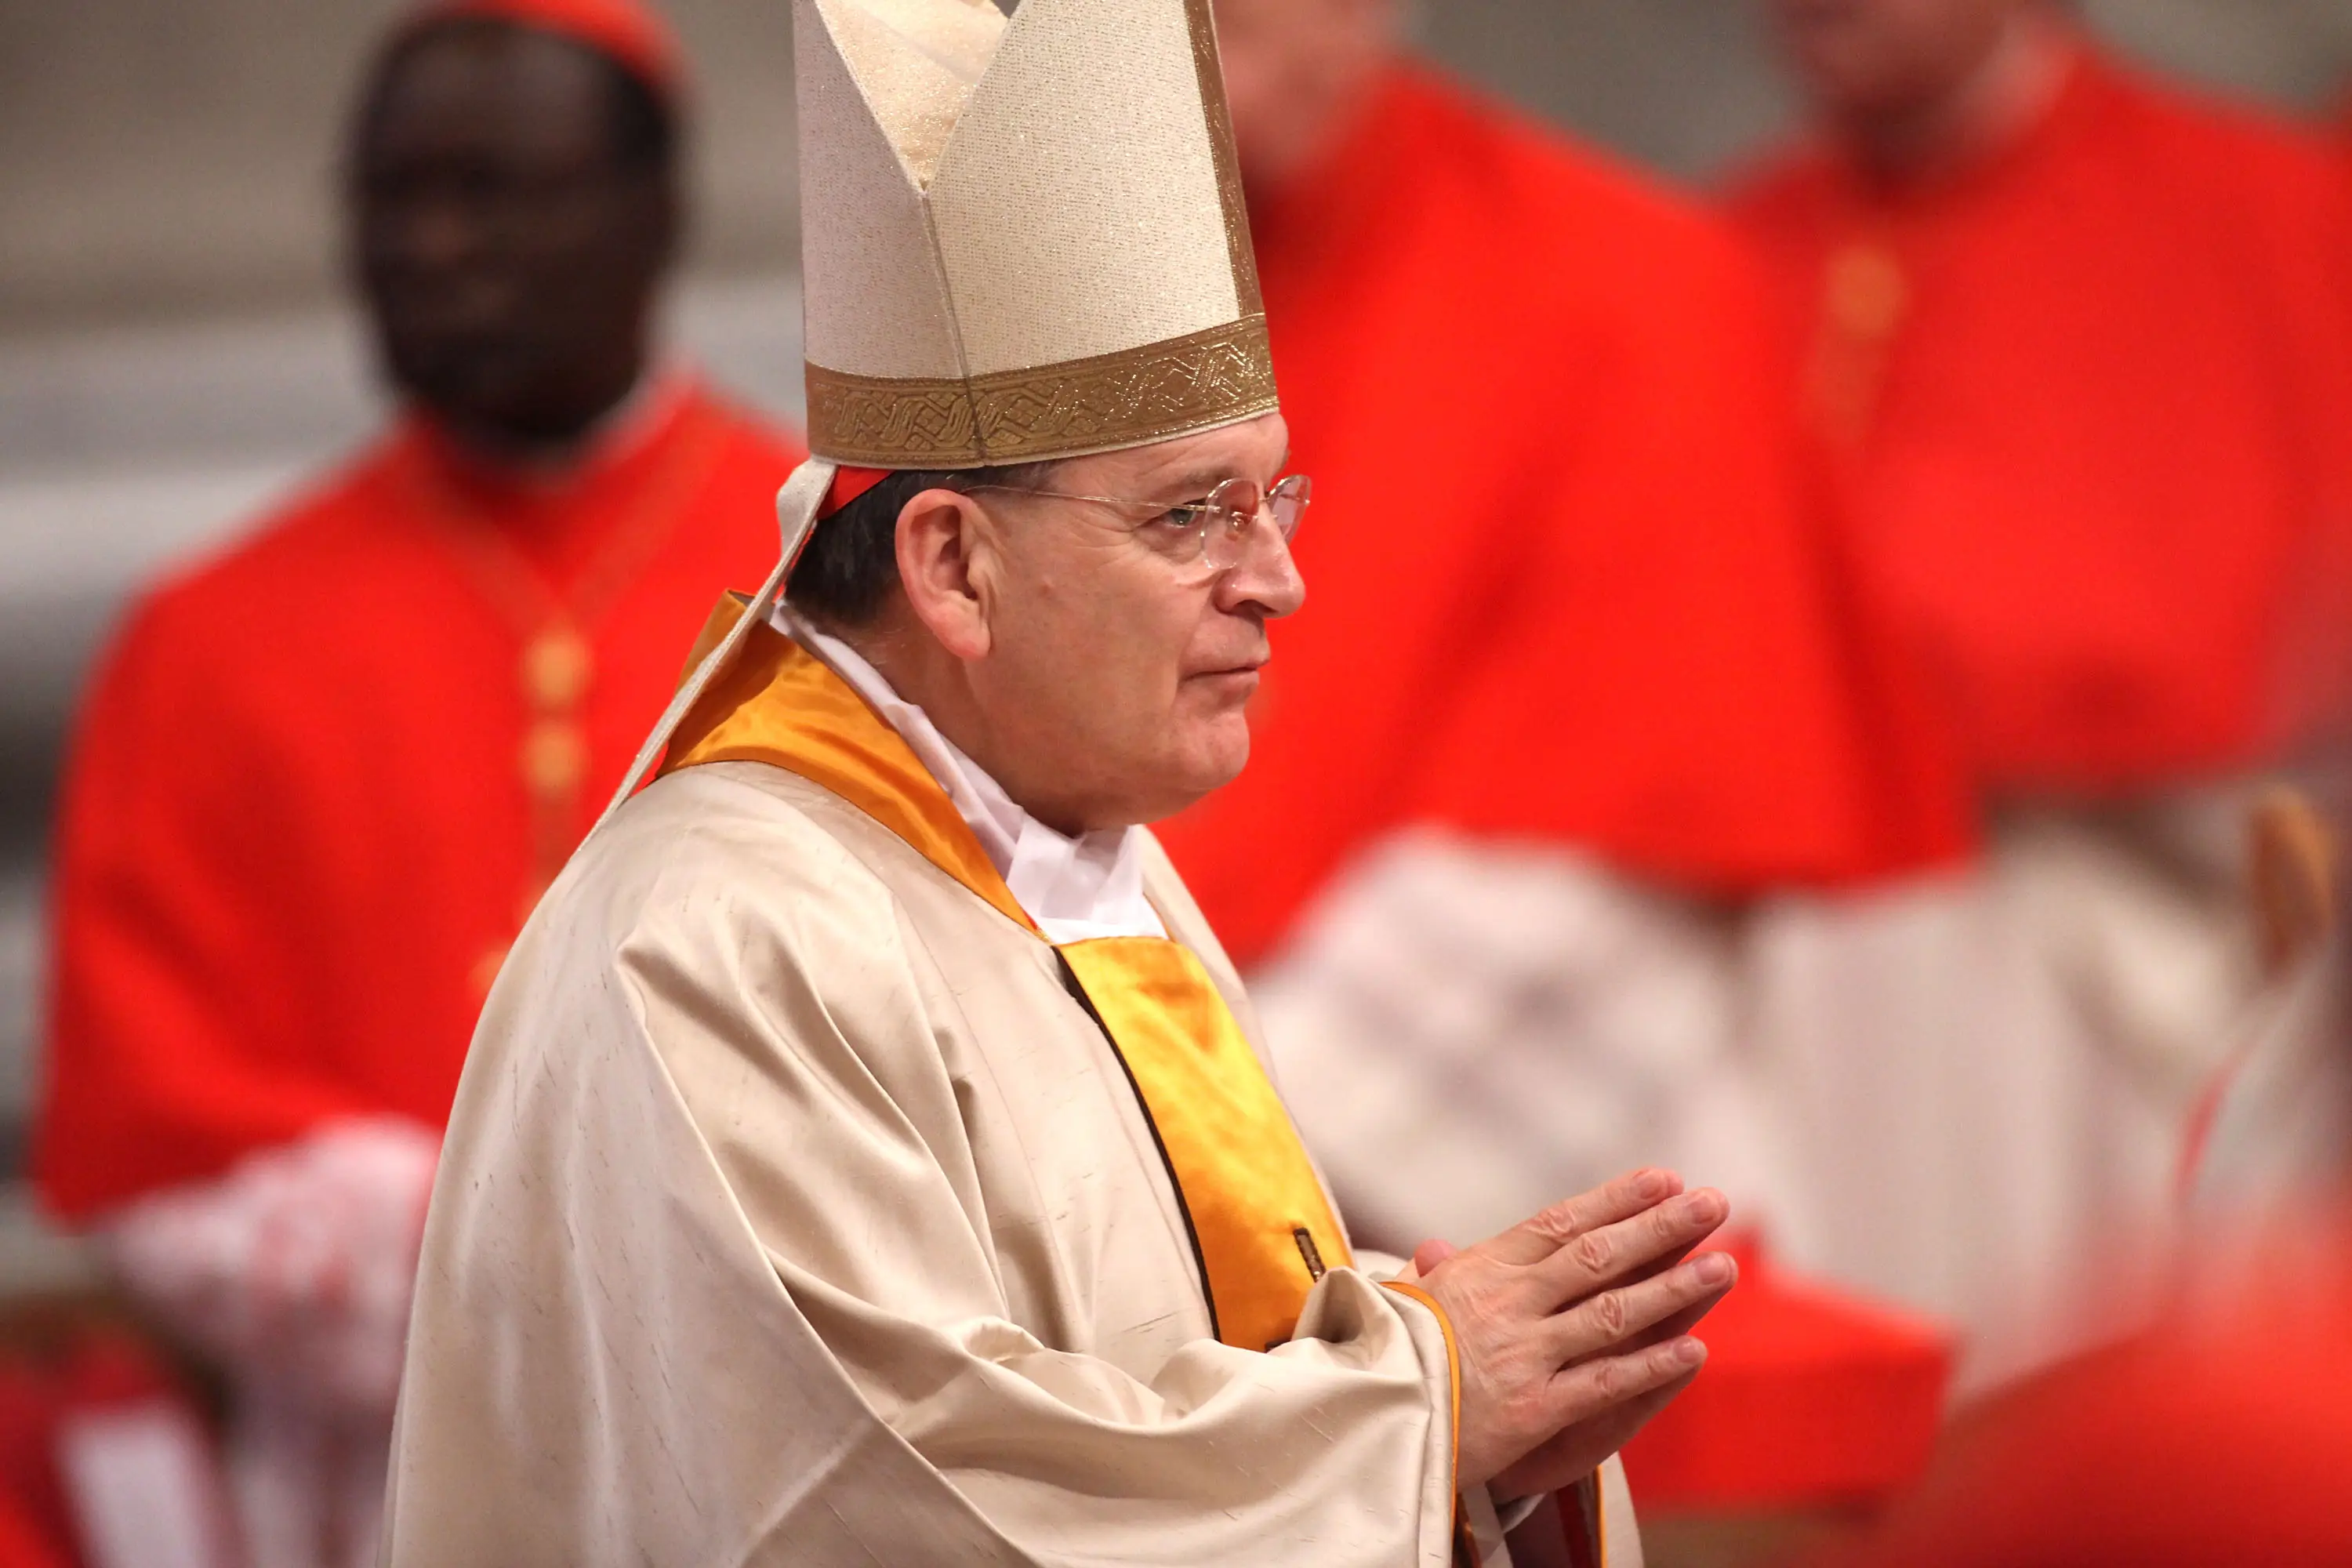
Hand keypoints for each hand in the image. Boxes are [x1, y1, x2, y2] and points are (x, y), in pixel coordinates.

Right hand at [1411, 1169, 1734, 1494]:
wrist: (1362, 1416)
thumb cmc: (1384, 1355)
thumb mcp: (1404, 1302)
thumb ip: (1434, 1273)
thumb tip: (1436, 1245)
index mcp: (1481, 1269)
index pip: (1561, 1223)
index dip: (1617, 1199)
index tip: (1665, 1179)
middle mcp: (1508, 1303)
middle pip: (1598, 1256)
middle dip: (1662, 1229)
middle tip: (1713, 1204)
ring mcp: (1522, 1354)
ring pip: (1612, 1313)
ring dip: (1673, 1289)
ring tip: (1723, 1266)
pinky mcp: (1531, 1409)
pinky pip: (1603, 1383)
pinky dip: (1650, 1365)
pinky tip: (1692, 1349)